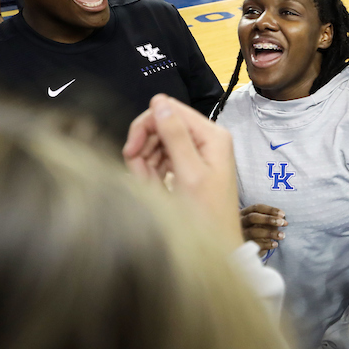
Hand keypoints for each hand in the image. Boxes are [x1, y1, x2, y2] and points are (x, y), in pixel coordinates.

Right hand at [122, 94, 242, 249]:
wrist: (217, 245)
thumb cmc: (207, 213)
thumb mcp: (189, 173)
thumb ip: (175, 136)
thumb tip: (159, 102)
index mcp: (212, 135)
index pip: (169, 110)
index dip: (145, 126)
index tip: (130, 151)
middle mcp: (206, 139)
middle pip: (161, 125)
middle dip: (144, 148)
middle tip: (138, 173)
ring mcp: (198, 152)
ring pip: (158, 143)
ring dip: (145, 162)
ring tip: (150, 186)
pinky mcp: (189, 166)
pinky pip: (161, 158)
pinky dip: (151, 171)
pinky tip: (153, 187)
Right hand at [241, 203, 286, 249]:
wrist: (245, 249)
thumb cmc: (257, 231)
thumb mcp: (261, 223)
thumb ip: (270, 220)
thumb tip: (283, 219)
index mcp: (244, 213)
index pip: (256, 208)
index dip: (270, 210)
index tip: (283, 214)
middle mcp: (240, 223)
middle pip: (252, 217)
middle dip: (268, 219)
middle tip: (282, 223)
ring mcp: (240, 234)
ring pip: (253, 232)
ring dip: (270, 233)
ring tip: (282, 235)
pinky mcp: (243, 245)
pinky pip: (254, 244)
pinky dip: (266, 244)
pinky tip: (275, 244)